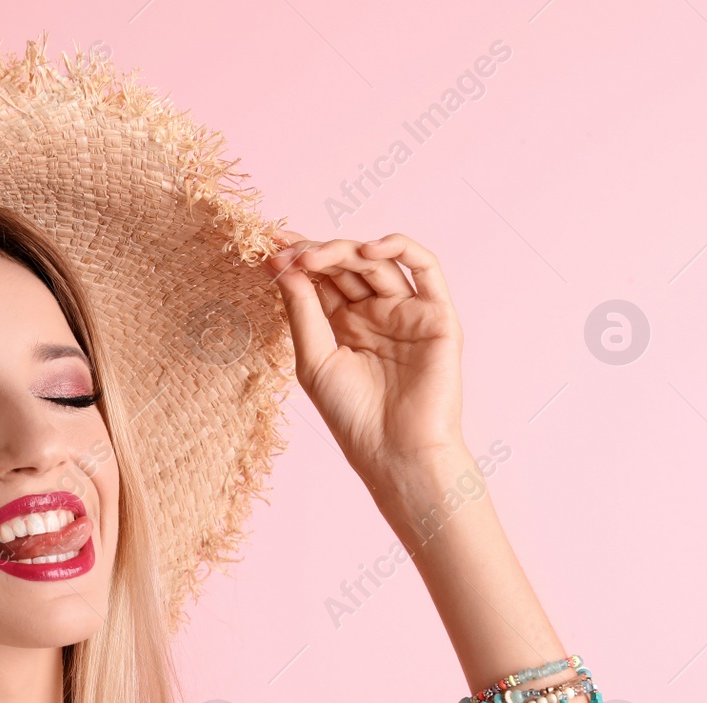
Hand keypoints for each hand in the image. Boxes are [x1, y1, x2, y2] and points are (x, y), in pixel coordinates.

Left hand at [265, 232, 465, 483]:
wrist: (395, 450)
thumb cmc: (352, 416)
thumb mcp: (313, 359)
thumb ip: (302, 310)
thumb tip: (281, 265)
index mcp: (344, 325)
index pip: (321, 279)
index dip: (297, 260)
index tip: (270, 248)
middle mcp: (375, 313)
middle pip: (346, 265)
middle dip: (315, 252)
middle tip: (287, 252)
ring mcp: (406, 311)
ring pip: (378, 262)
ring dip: (345, 250)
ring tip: (314, 256)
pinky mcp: (436, 314)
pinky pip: (425, 268)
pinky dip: (400, 248)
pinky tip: (369, 249)